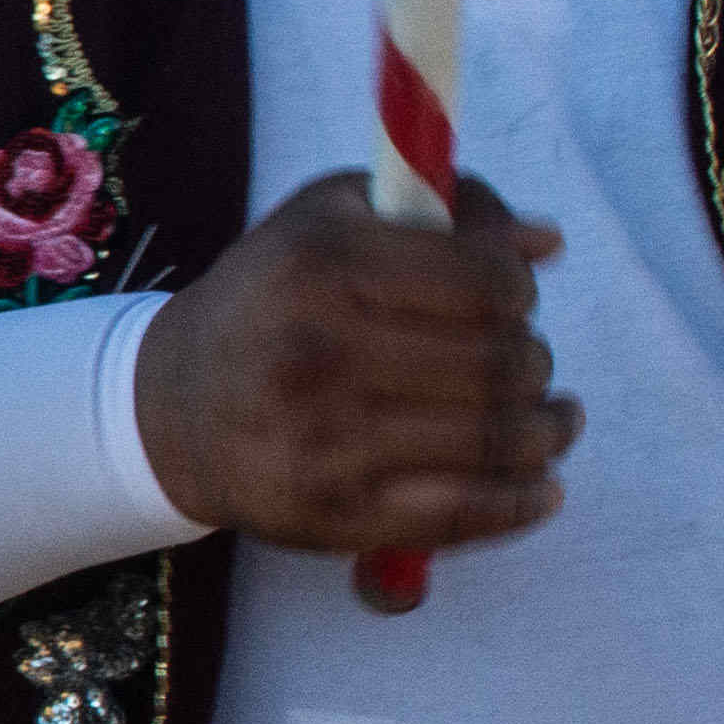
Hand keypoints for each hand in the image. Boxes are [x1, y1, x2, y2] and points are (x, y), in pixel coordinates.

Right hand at [130, 172, 578, 555]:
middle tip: (527, 363)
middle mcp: (320, 352)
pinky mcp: (333, 513)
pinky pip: (461, 513)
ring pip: (493, 439)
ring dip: (546, 431)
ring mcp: (325, 440)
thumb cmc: (268, 302)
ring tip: (553, 421)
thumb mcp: (325, 221)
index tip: (515, 298)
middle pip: (499, 363)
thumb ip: (434, 211)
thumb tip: (544, 243)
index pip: (483, 281)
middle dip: (534, 361)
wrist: (169, 409)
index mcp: (323, 264)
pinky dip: (520, 502)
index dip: (519, 289)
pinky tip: (539, 486)